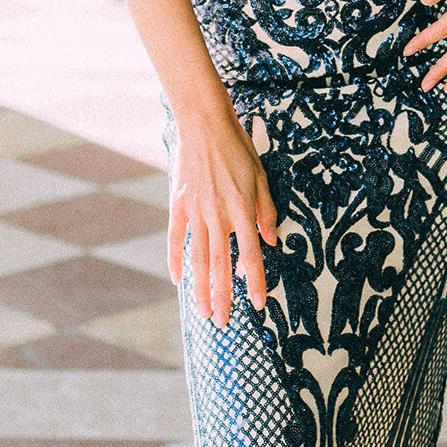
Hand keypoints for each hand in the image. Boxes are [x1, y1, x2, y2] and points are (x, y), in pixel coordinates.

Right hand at [167, 110, 277, 328]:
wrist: (204, 123)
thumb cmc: (237, 147)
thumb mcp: (261, 175)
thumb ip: (266, 209)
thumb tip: (270, 240)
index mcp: (241, 207)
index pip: (250, 253)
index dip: (254, 280)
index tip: (257, 304)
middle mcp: (218, 213)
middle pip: (220, 264)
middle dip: (223, 296)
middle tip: (223, 323)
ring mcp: (195, 210)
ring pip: (197, 258)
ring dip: (200, 288)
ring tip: (202, 312)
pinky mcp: (179, 203)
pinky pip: (175, 237)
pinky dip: (175, 259)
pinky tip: (177, 280)